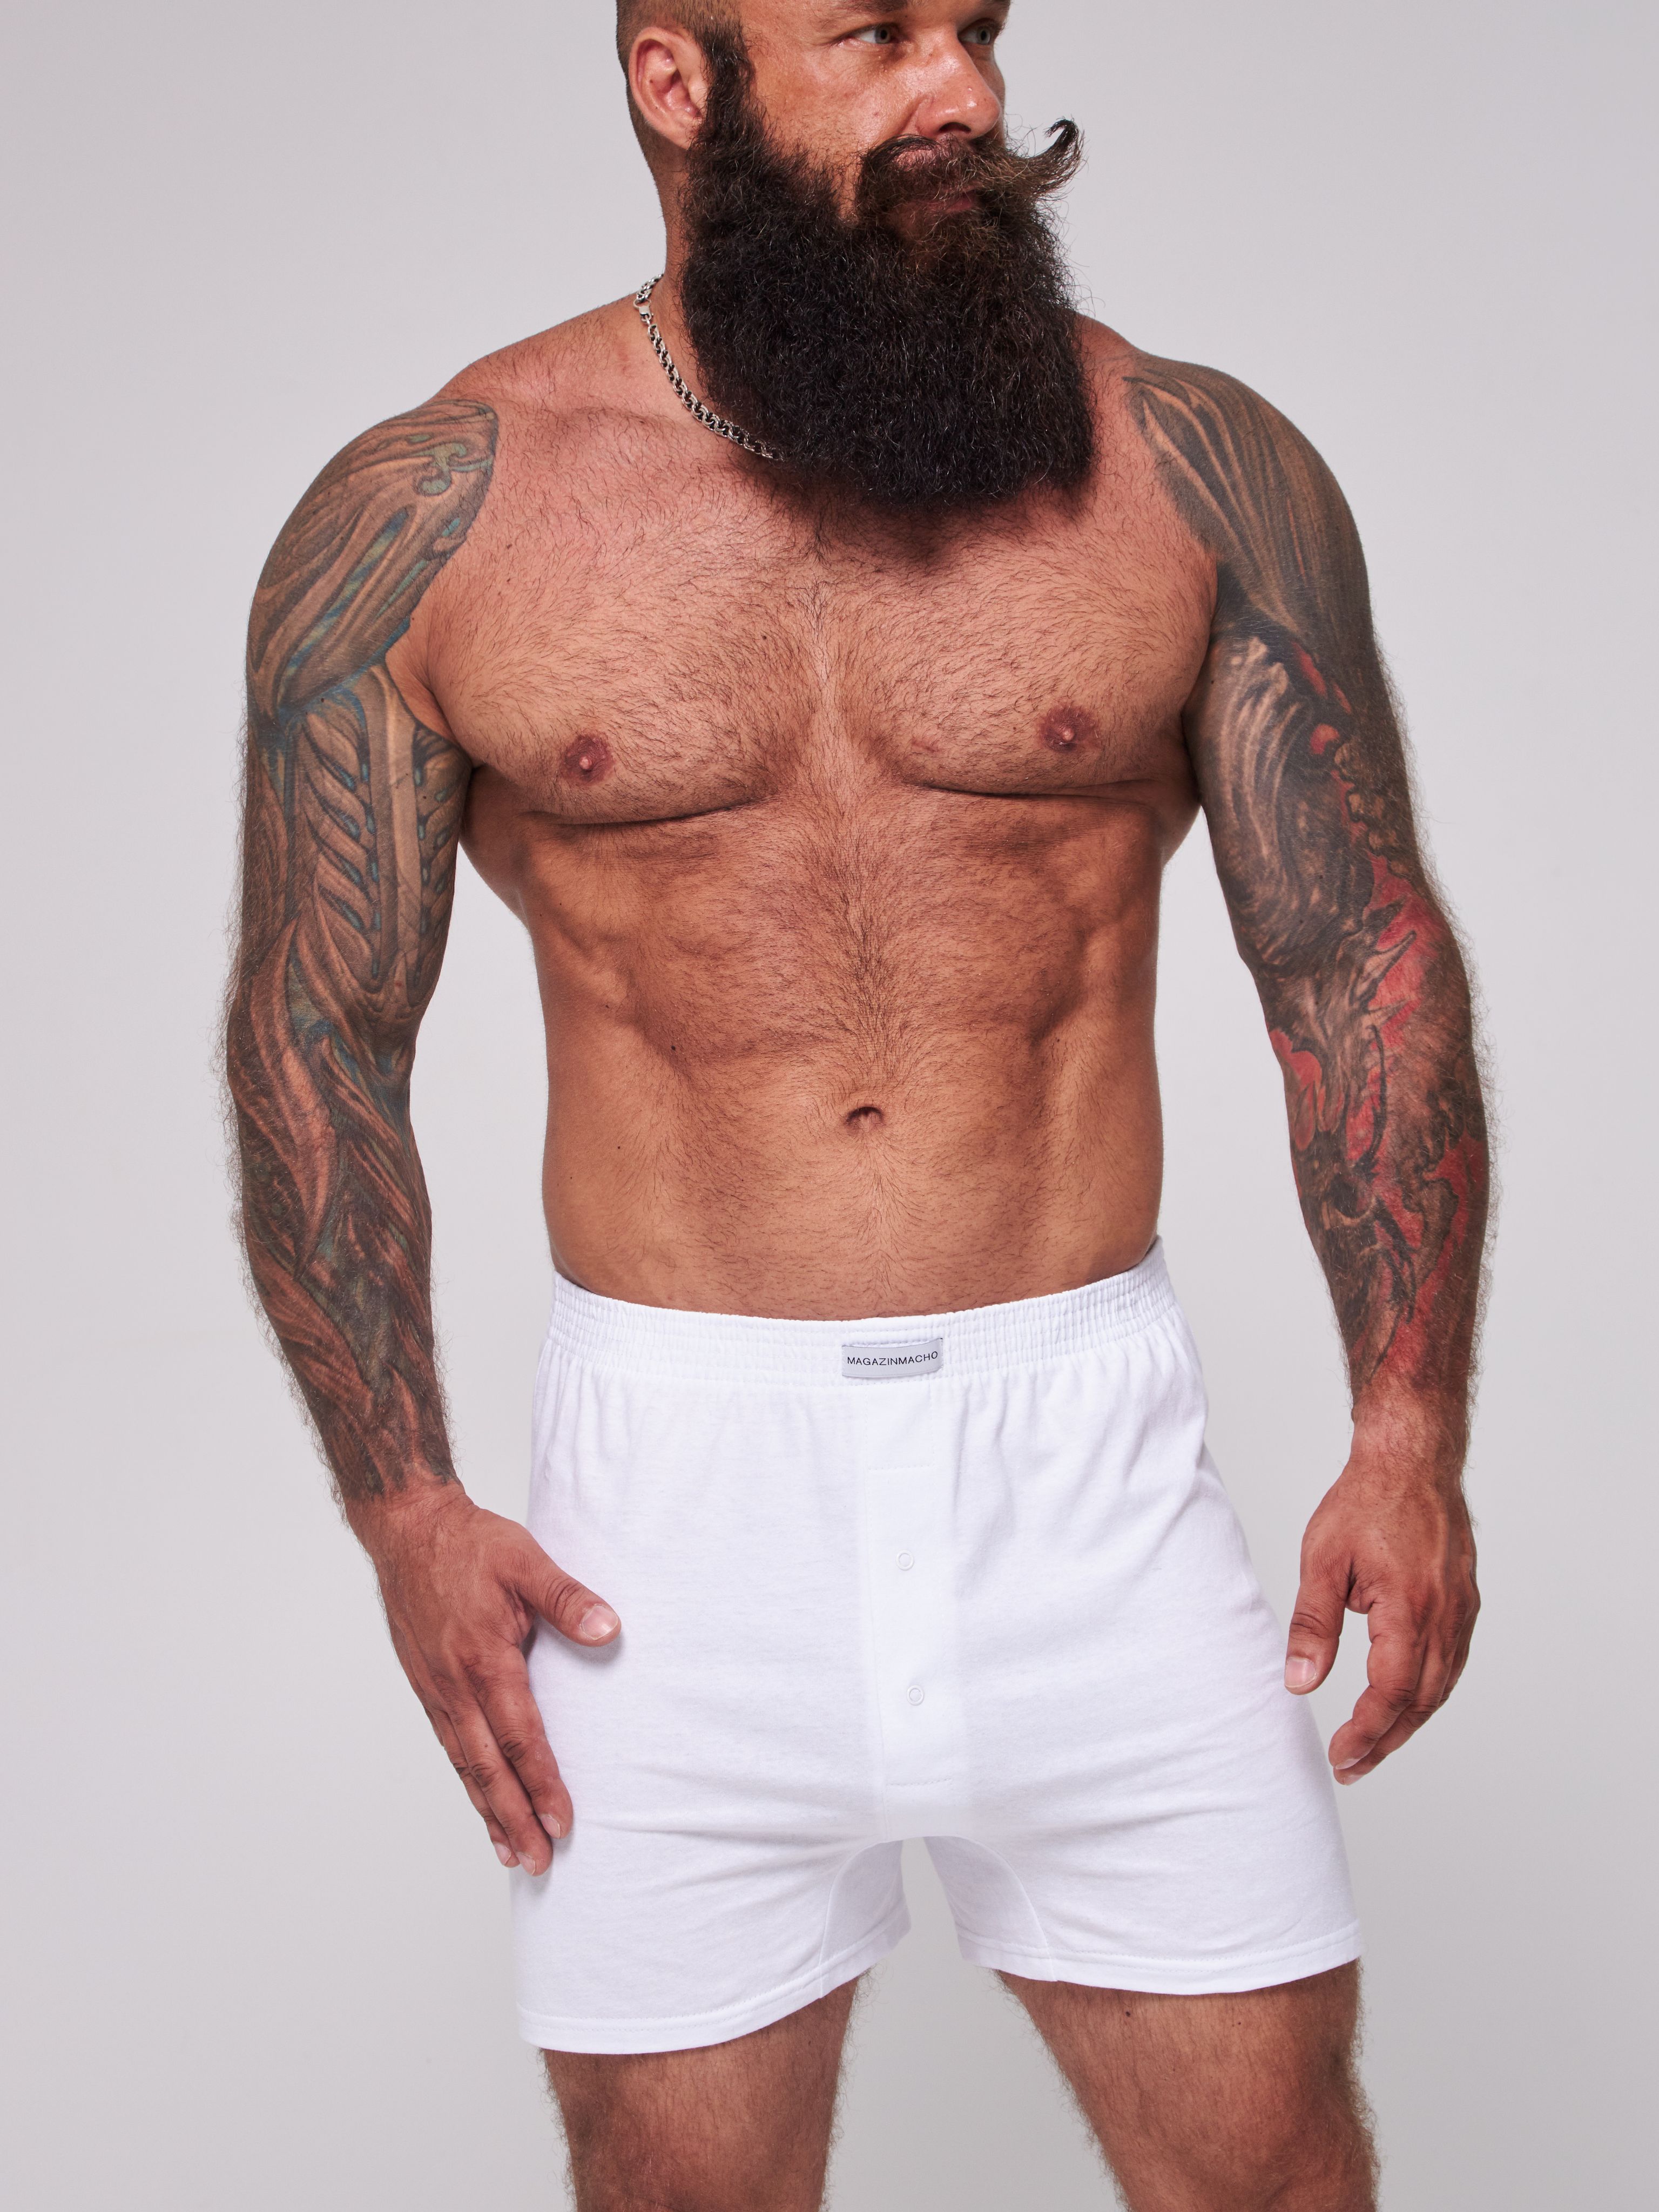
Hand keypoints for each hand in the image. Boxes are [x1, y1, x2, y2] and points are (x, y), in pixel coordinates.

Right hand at [357, 1486, 619, 1871]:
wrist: (407, 1530)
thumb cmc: (469, 1544)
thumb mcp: (525, 1559)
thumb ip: (567, 1598)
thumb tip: (608, 1629)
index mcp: (484, 1659)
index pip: (519, 1736)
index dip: (541, 1784)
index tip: (562, 1823)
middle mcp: (455, 1684)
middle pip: (488, 1767)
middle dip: (514, 1819)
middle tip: (538, 1863)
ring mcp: (435, 1689)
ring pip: (465, 1764)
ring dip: (488, 1810)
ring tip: (510, 1852)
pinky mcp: (426, 1685)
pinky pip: (449, 1745)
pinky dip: (467, 1779)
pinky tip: (480, 1797)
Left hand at [1282, 1445, 1478, 1782]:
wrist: (1412, 1460)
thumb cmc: (1365, 1502)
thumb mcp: (1323, 1562)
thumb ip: (1314, 1626)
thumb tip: (1300, 1683)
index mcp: (1410, 1610)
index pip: (1390, 1694)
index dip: (1366, 1732)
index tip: (1340, 1756)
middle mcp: (1445, 1617)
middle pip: (1420, 1702)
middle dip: (1386, 1740)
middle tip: (1352, 1766)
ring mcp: (1461, 1612)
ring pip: (1441, 1687)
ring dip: (1408, 1722)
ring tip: (1374, 1744)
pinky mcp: (1464, 1602)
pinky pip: (1452, 1663)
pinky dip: (1428, 1692)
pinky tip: (1406, 1702)